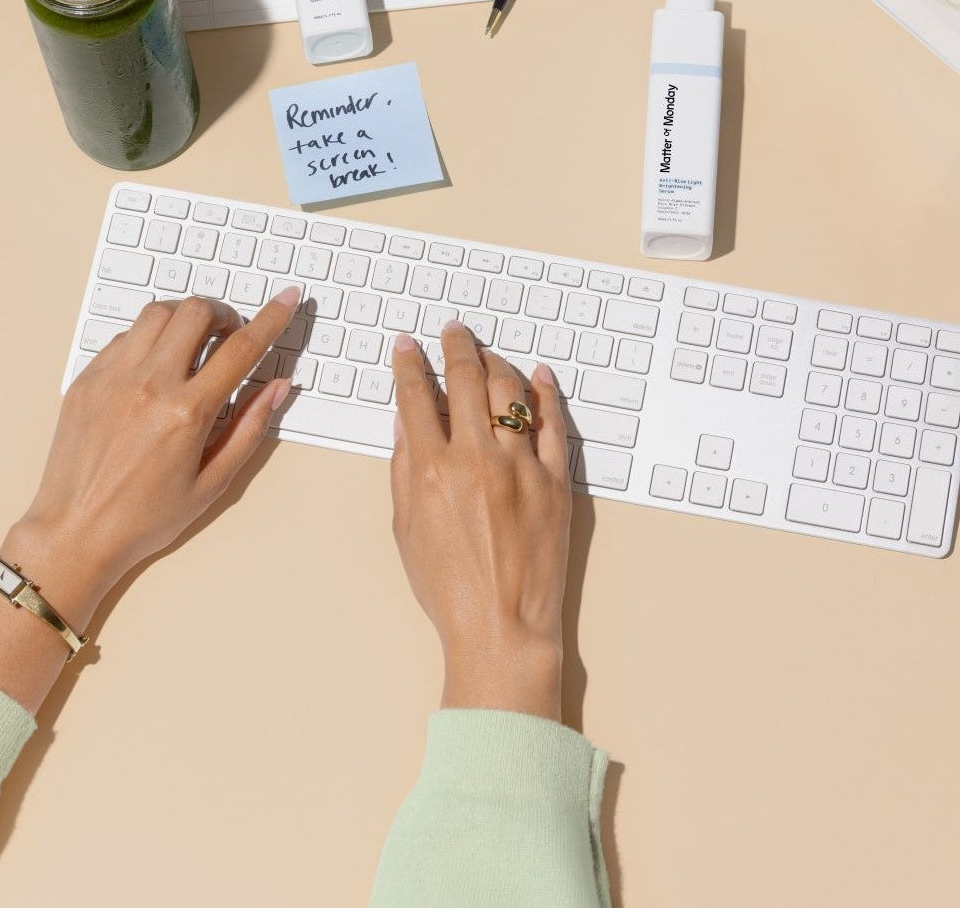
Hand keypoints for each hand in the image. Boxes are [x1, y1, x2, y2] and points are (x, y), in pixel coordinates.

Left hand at [4, 289, 300, 626]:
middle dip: (222, 313)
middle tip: (229, 333)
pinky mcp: (86, 379)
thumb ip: (249, 428)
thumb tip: (277, 387)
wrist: (74, 532)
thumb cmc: (144, 518)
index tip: (286, 299)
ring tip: (192, 343)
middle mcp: (148, 386)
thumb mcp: (213, 483)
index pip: (241, 348)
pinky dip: (150, 338)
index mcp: (186, 414)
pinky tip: (156, 364)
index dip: (271, 318)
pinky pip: (125, 336)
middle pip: (196, 312)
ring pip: (157, 313)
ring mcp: (112, 378)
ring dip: (184, 318)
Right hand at [389, 321, 571, 719]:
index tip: (408, 346)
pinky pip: (554, 423)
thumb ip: (403, 468)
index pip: (415, 395)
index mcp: (432, 470)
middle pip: (465, 378)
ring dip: (496, 362)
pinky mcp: (555, 481)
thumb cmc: (448, 588)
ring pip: (511, 390)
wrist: (502, 627)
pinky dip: (545, 393)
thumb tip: (405, 421)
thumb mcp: (406, 528)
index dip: (409, 363)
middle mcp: (477, 459)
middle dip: (455, 345)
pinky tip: (537, 376)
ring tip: (488, 354)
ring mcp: (521, 467)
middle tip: (453, 332)